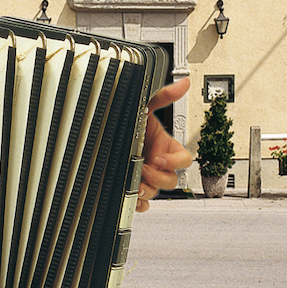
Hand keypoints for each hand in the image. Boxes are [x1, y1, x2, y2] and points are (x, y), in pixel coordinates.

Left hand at [137, 77, 192, 211]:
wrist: (103, 132)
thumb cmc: (126, 121)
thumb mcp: (143, 106)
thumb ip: (163, 96)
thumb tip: (183, 83)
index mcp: (164, 146)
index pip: (183, 159)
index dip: (175, 161)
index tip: (160, 158)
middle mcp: (157, 163)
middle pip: (171, 180)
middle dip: (159, 178)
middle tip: (144, 170)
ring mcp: (146, 176)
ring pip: (156, 192)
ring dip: (148, 190)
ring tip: (136, 185)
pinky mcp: (134, 188)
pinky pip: (143, 203)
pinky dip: (140, 204)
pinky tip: (133, 198)